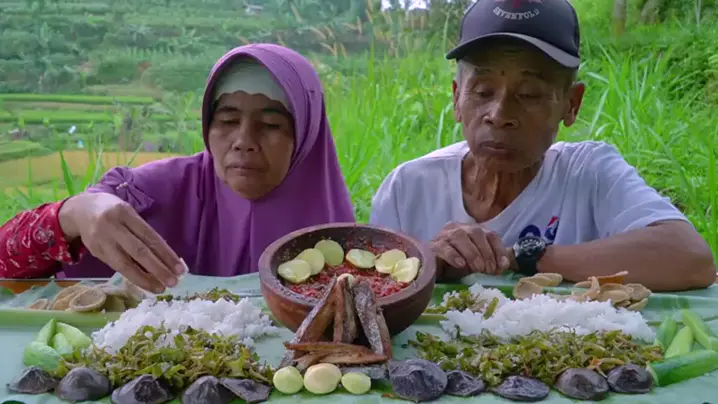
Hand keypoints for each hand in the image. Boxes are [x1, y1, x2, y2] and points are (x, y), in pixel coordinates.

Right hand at [59, 193, 183, 292]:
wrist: (80, 209)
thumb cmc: (113, 211)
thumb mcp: (128, 213)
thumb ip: (143, 232)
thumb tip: (165, 258)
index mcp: (125, 213)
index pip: (150, 236)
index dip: (166, 254)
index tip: (180, 268)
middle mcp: (113, 226)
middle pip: (139, 251)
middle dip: (158, 269)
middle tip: (174, 282)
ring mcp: (102, 241)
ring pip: (125, 264)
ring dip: (145, 279)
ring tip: (160, 288)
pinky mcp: (95, 252)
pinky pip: (116, 267)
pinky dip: (132, 276)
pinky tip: (145, 283)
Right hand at [430, 222, 510, 279]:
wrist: (429, 270)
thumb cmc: (454, 266)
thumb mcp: (475, 264)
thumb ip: (489, 262)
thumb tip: (503, 265)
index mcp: (472, 231)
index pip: (490, 235)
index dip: (498, 250)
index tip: (502, 266)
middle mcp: (459, 228)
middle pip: (476, 233)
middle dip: (486, 252)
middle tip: (488, 270)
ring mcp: (444, 235)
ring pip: (460, 236)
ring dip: (472, 253)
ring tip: (477, 269)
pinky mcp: (432, 245)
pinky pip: (444, 247)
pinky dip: (454, 255)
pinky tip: (460, 264)